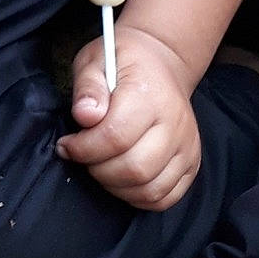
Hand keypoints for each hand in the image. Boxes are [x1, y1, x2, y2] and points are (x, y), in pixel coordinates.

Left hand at [57, 25, 200, 210]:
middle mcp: (175, 124)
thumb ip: (88, 87)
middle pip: (135, 168)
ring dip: (116, 186)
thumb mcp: (95, 60)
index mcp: (150, 95)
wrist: (161, 62)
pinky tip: (119, 179)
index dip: (84, 148)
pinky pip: (166, 197)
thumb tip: (85, 117)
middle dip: (98, 169)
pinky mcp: (191, 163)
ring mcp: (188, 147)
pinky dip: (138, 197)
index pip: (116, 136)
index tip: (67, 144)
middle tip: (82, 155)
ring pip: (151, 189)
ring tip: (98, 166)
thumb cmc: (122, 61)